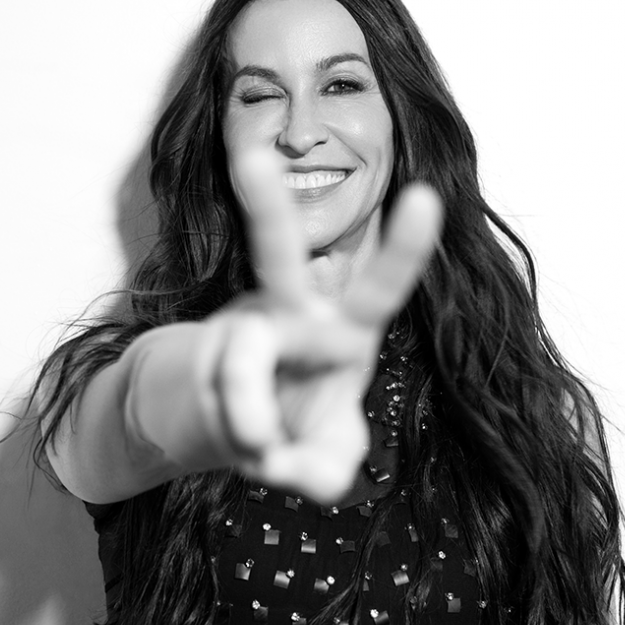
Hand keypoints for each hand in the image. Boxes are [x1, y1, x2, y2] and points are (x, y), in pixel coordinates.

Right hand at [207, 149, 442, 503]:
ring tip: (258, 440)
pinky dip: (244, 441)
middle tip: (248, 157)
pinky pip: (223, 406)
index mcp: (342, 331)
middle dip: (264, 209)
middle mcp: (289, 319)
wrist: (214, 425)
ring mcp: (237, 335)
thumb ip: (323, 467)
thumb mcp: (323, 460)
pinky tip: (253, 446)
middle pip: (277, 257)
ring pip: (238, 349)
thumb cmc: (289, 428)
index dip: (401, 247)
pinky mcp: (200, 364)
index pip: (378, 286)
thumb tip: (274, 452)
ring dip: (245, 397)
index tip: (424, 196)